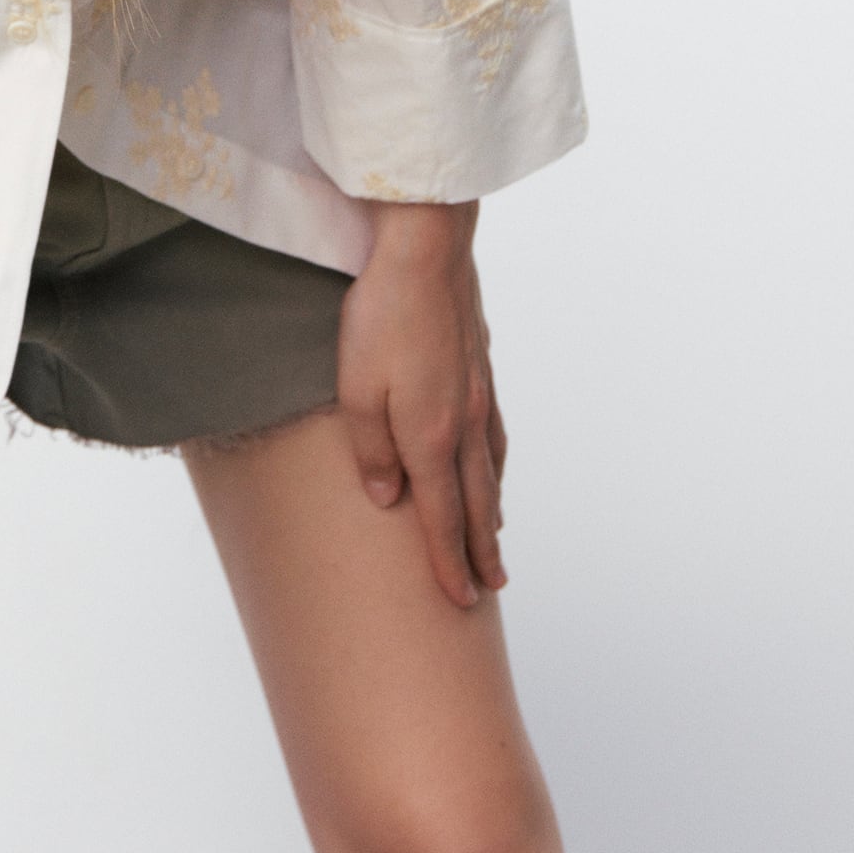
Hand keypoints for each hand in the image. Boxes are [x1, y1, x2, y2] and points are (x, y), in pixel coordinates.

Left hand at [337, 200, 506, 611]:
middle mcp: (464, 425)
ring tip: (497, 540)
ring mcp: (478, 396)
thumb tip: (391, 501)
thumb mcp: (356, 389)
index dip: (449, 563)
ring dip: (494, 511)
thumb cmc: (382, 317)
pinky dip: (496, 466)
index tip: (460, 600)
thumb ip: (372, 451)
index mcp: (431, 437)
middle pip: (477, 503)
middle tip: (492, 588)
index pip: (443, 518)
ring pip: (490, 470)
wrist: (427, 252)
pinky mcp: (481, 369)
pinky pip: (494, 435)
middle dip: (482, 550)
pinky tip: (494, 465)